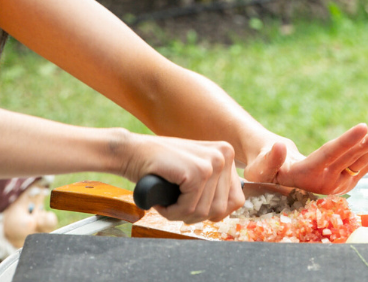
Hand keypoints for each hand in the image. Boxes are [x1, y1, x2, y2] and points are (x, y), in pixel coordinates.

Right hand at [122, 133, 245, 223]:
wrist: (130, 152)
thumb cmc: (160, 167)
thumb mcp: (195, 173)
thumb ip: (215, 186)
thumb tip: (230, 209)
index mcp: (226, 154)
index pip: (236, 200)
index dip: (211, 211)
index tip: (190, 203)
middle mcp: (224, 154)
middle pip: (220, 209)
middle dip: (194, 214)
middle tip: (174, 203)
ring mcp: (213, 162)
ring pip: (204, 212)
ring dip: (181, 214)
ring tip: (167, 200)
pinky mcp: (198, 171)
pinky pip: (189, 209)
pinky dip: (172, 211)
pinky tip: (162, 199)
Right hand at [244, 120, 367, 194]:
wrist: (277, 182)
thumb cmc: (265, 172)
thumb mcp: (260, 168)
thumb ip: (268, 159)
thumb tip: (278, 146)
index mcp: (307, 176)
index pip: (330, 155)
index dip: (346, 141)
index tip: (363, 127)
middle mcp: (327, 183)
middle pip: (352, 159)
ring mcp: (339, 183)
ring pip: (362, 162)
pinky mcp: (346, 180)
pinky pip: (364, 165)